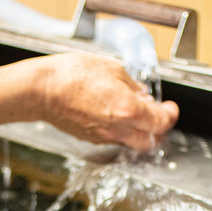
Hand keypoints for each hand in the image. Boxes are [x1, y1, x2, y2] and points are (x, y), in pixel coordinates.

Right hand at [0, 53, 178, 151]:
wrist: (41, 90)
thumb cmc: (71, 74)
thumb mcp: (111, 68)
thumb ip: (131, 84)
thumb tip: (141, 93)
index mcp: (128, 110)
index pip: (161, 122)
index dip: (170, 115)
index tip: (170, 108)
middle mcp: (118, 128)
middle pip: (150, 141)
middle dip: (157, 129)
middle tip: (156, 115)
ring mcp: (103, 136)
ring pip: (131, 142)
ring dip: (137, 130)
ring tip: (132, 112)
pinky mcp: (89, 138)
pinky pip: (112, 138)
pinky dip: (119, 130)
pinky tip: (111, 114)